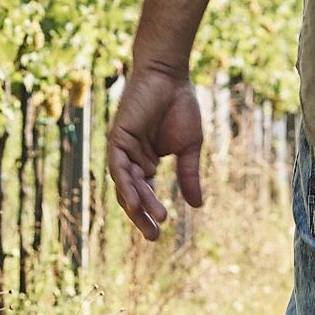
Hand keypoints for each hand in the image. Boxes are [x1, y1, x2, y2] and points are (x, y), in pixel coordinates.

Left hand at [107, 64, 204, 240]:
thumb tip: (197, 207)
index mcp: (145, 162)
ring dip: (136, 204)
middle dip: (141, 216)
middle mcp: (131, 159)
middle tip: (153, 236)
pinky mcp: (117, 138)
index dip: (151, 212)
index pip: (145, 193)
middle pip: (132, 194)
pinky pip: (118, 168)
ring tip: (151, 222)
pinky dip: (126, 186)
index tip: (162, 232)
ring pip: (124, 185)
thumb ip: (189, 176)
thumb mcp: (189, 148)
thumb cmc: (180, 106)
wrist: (171, 77)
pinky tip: (136, 202)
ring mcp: (122, 149)